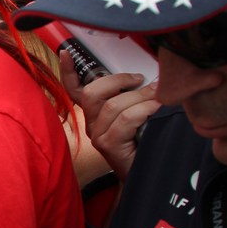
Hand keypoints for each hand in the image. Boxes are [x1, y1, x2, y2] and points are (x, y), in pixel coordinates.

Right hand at [60, 50, 158, 181]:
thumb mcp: (137, 115)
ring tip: (159, 97)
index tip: (67, 53)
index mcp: (94, 114)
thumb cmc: (144, 142)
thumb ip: (134, 97)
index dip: (68, 72)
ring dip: (141, 96)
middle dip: (120, 80)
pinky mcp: (109, 146)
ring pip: (114, 105)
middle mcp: (91, 124)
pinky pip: (125, 119)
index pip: (75, 90)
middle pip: (93, 93)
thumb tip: (150, 78)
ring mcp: (98, 136)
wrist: (149, 174)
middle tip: (142, 80)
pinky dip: (144, 110)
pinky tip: (157, 109)